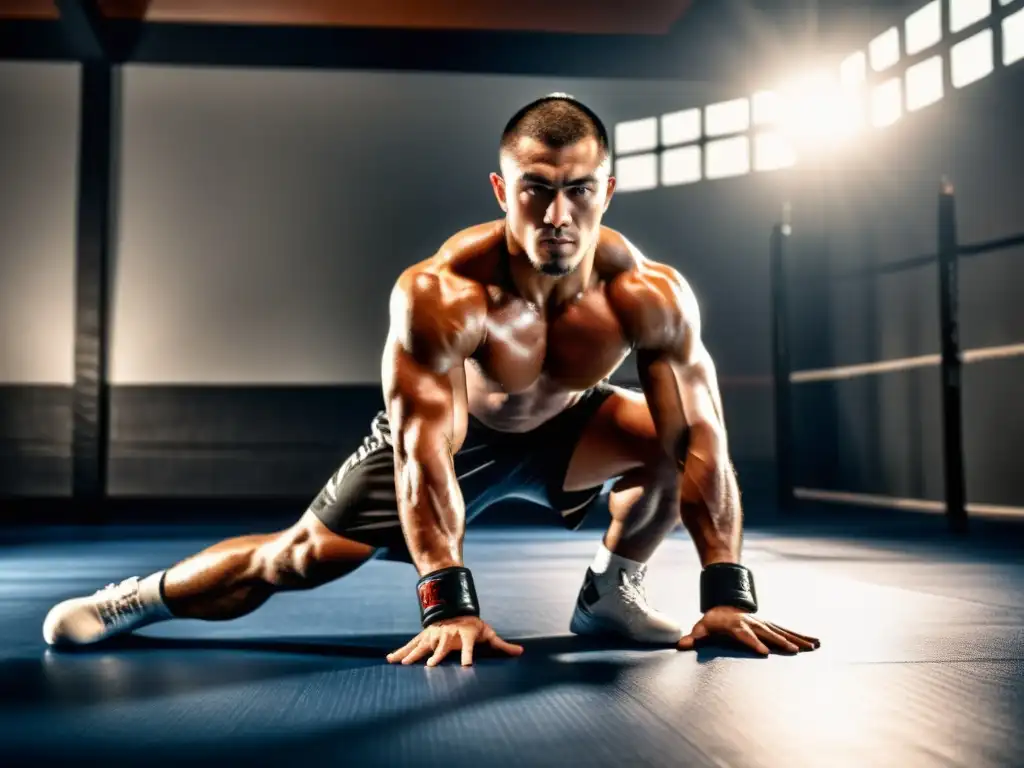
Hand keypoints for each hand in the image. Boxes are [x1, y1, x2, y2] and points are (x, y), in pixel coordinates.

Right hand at [386, 615, 523, 666]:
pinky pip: (411, 645)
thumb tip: (521, 653)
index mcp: (465, 635)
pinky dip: (400, 652)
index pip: (469, 646)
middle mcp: (448, 635)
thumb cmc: (473, 626)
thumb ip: (502, 645)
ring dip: (413, 654)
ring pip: (423, 646)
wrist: (455, 610)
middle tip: (430, 665)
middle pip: (442, 646)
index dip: (468, 654)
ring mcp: (434, 636)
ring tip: (404, 664)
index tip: (466, 666)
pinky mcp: (424, 637)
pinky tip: (390, 659)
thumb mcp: (488, 634)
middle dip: (436, 655)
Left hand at [677, 606, 819, 655]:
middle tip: (794, 651)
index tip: (764, 653)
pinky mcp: (771, 625)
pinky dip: (802, 636)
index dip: (753, 643)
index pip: (745, 636)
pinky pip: (788, 630)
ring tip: (813, 647)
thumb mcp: (702, 628)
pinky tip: (815, 642)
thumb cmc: (713, 621)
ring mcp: (764, 623)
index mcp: (736, 626)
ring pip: (783, 631)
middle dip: (781, 642)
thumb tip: (680, 645)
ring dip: (798, 639)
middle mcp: (753, 624)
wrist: (724, 605)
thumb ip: (694, 638)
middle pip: (768, 633)